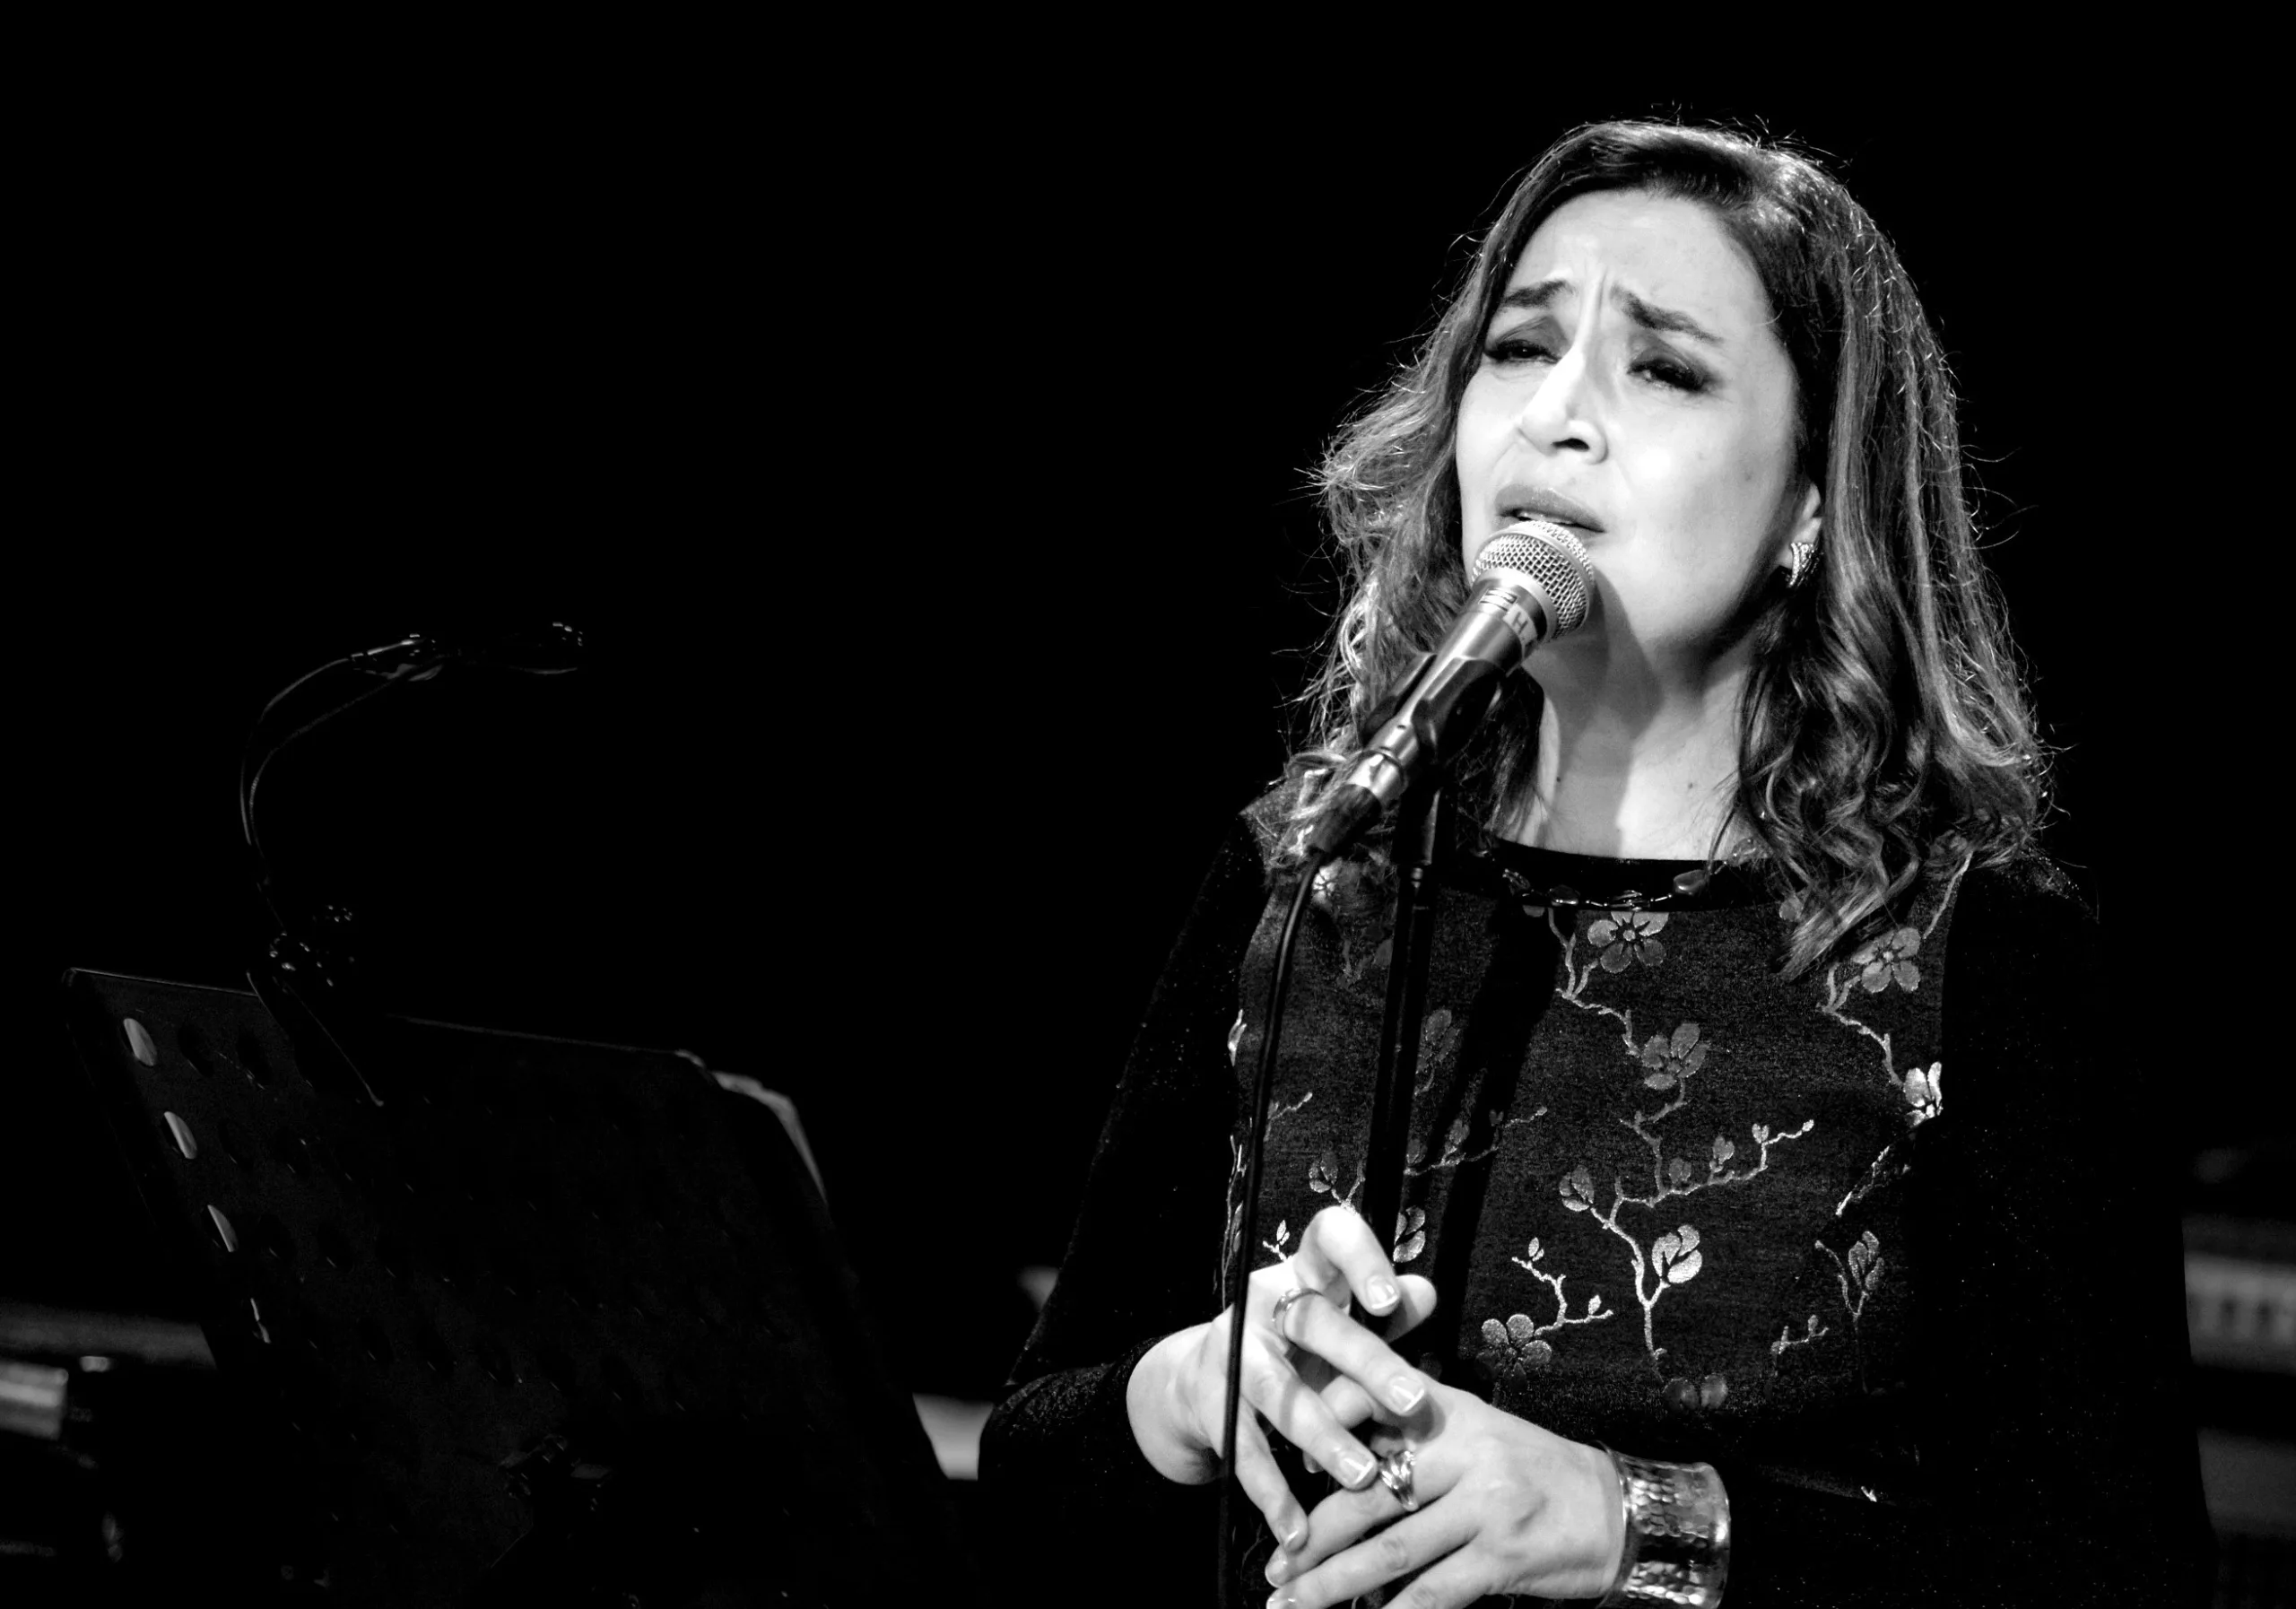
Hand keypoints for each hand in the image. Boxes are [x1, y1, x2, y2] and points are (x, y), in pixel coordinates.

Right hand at [1127, 1204, 1438, 1549]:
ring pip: (1278, 1392)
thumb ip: (1388, 1310)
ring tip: (1364, 1475)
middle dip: (1366, 1363)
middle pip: (1315, 1323)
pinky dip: (1272, 1495)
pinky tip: (1298, 1531)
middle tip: (1414, 1403)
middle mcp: (1264, 1302)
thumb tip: (1426, 1293)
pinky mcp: (1213, 1404)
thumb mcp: (1343, 1321)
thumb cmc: (1305, 1346)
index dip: (1359, 1260)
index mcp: (1305, 1270)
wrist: (1205, 1376)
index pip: (1329, 1238)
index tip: (1390, 1300)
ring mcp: (1233, 1352)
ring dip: (1322, 1435)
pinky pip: (1244, 1451)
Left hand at [1261, 1379, 1623, 1606]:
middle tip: (1277, 1566)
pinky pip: (1433, 1592)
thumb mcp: (1480, 1430)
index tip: (1283, 1476)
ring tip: (1293, 1604)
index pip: (1368, 1409)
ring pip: (1390, 1551)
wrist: (1618, 1509)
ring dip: (1333, 1585)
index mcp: (1449, 1412)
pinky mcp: (1501, 1556)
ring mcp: (1484, 1506)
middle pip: (1367, 1495)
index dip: (1319, 1438)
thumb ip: (1418, 1437)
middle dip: (1313, 1538)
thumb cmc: (1536, 1472)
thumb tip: (1344, 1468)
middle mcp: (1464, 1452)